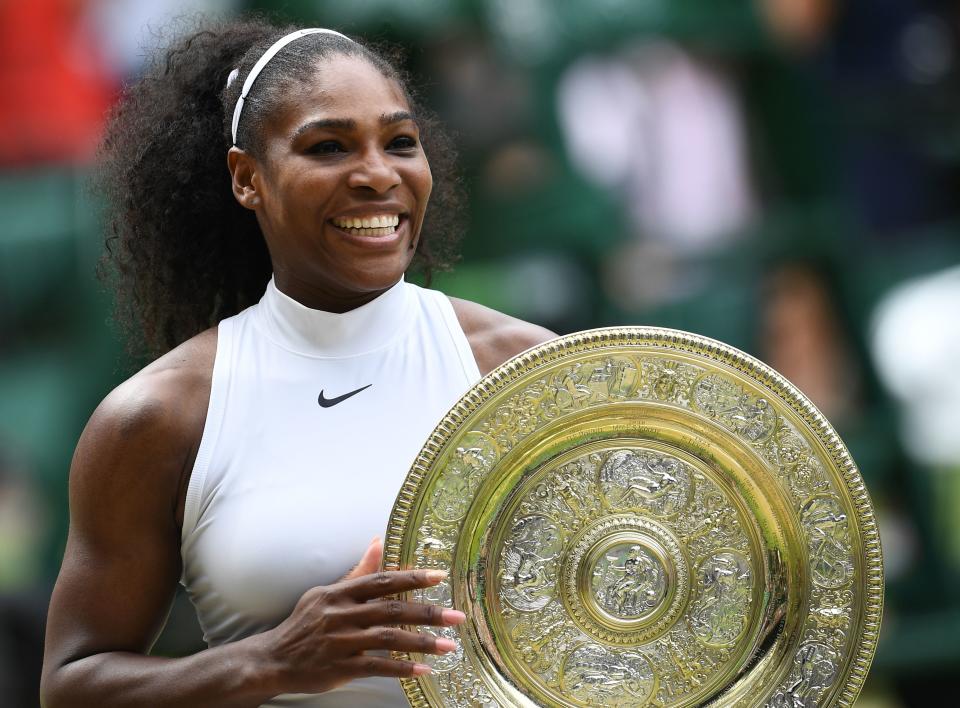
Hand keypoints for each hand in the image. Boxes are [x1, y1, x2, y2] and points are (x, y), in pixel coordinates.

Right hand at [259, 537, 463, 694]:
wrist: (272, 658)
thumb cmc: (304, 624)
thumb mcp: (326, 593)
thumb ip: (357, 571)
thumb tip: (378, 541)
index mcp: (340, 593)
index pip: (382, 580)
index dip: (412, 578)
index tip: (440, 577)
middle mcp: (341, 614)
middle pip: (392, 609)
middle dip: (428, 612)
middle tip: (458, 616)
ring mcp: (340, 641)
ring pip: (388, 638)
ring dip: (422, 642)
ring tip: (449, 645)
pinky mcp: (339, 667)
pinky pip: (376, 666)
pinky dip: (401, 668)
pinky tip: (423, 670)